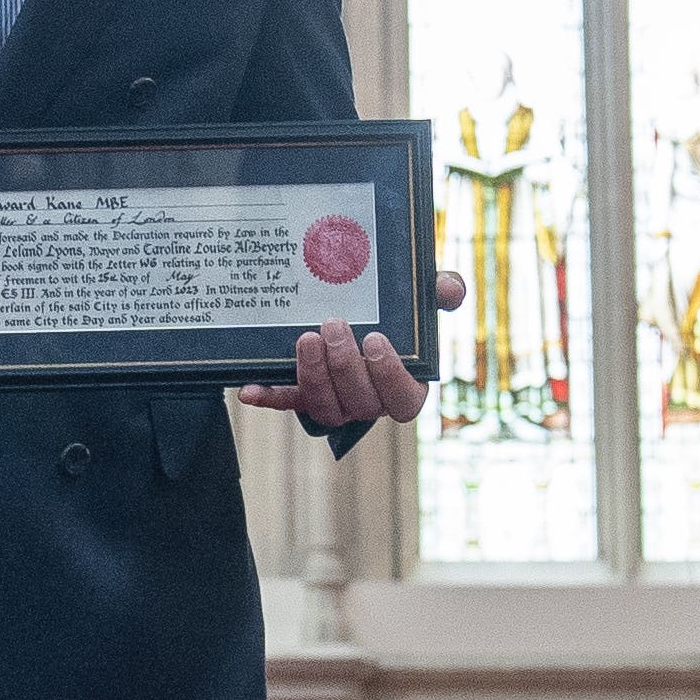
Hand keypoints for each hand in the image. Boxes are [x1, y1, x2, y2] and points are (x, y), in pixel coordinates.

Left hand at [232, 262, 460, 428]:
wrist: (360, 309)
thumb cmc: (398, 311)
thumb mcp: (421, 297)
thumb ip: (440, 292)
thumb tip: (451, 290)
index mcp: (404, 384)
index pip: (403, 400)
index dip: (389, 376)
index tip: (376, 340)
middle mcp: (370, 401)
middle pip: (360, 403)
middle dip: (344, 366)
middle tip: (332, 326)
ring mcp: (336, 401)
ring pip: (325, 408)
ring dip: (313, 377)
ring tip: (306, 339)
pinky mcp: (303, 394)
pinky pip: (287, 402)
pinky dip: (269, 397)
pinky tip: (248, 388)